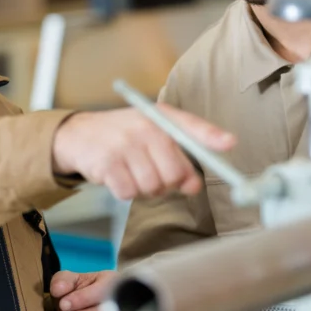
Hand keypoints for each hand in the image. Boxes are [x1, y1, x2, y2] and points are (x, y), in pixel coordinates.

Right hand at [53, 105, 235, 199]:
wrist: (80, 134)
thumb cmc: (124, 135)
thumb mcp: (153, 133)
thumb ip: (179, 156)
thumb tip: (194, 186)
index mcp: (160, 117)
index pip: (190, 126)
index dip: (211, 136)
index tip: (230, 144)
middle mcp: (145, 127)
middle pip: (174, 173)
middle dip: (167, 182)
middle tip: (151, 172)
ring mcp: (125, 144)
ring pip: (152, 187)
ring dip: (144, 188)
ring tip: (132, 171)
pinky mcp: (107, 163)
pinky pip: (129, 192)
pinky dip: (125, 191)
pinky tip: (118, 176)